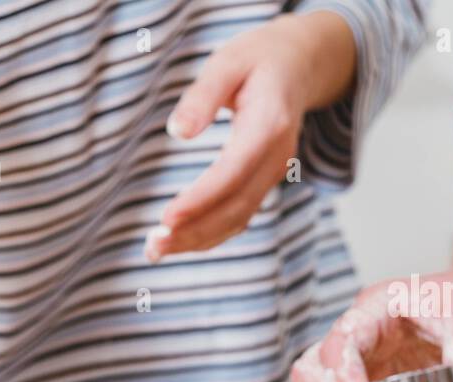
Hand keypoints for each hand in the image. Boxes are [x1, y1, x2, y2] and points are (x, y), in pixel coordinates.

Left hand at [145, 11, 355, 260]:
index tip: (167, 218)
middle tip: (153, 246)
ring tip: (156, 250)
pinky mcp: (263, 182)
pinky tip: (178, 242)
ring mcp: (273, 173)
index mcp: (269, 124)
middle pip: (236, 206)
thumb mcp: (227, 62)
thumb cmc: (257, 60)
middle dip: (194, 231)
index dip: (201, 200)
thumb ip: (203, 95)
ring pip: (238, 219)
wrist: (298, 64)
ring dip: (198, 240)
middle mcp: (276, 157)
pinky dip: (209, 234)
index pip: (233, 172)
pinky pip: (238, 216)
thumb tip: (177, 132)